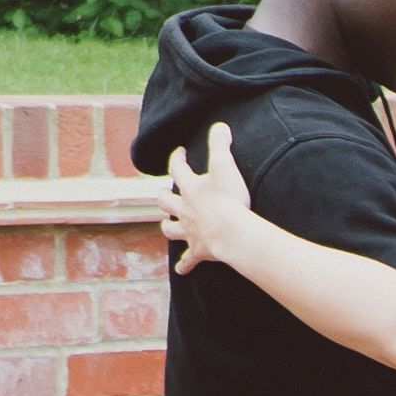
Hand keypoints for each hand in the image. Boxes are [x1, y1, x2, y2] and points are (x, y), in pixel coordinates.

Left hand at [162, 126, 257, 275]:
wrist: (231, 233)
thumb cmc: (228, 199)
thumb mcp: (226, 166)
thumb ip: (221, 144)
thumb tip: (219, 125)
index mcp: (189, 188)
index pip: (177, 168)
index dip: (177, 158)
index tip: (180, 152)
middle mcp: (184, 210)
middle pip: (165, 202)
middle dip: (164, 197)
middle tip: (166, 194)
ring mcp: (189, 231)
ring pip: (170, 229)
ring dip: (168, 227)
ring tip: (168, 225)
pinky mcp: (198, 250)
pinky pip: (188, 260)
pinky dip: (185, 265)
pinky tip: (181, 270)